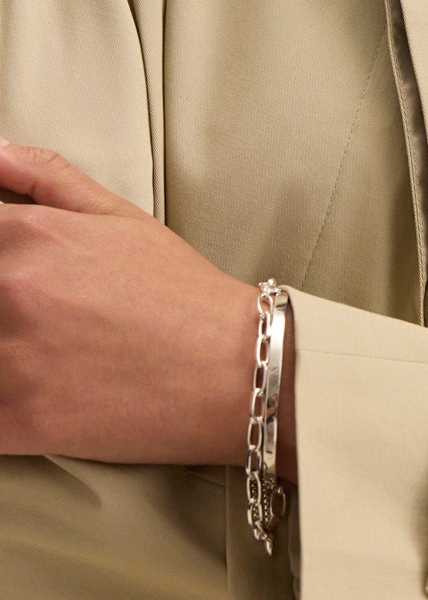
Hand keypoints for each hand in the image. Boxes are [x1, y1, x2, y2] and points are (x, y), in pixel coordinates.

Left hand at [0, 140, 269, 467]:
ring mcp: (8, 361)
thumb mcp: (120, 217)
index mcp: (28, 236)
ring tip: (41, 352)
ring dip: (0, 351)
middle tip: (37, 315)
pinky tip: (29, 392)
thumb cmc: (181, 295)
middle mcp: (9, 291)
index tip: (10, 275)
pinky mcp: (15, 422)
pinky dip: (1, 404)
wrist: (233, 372)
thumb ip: (45, 177)